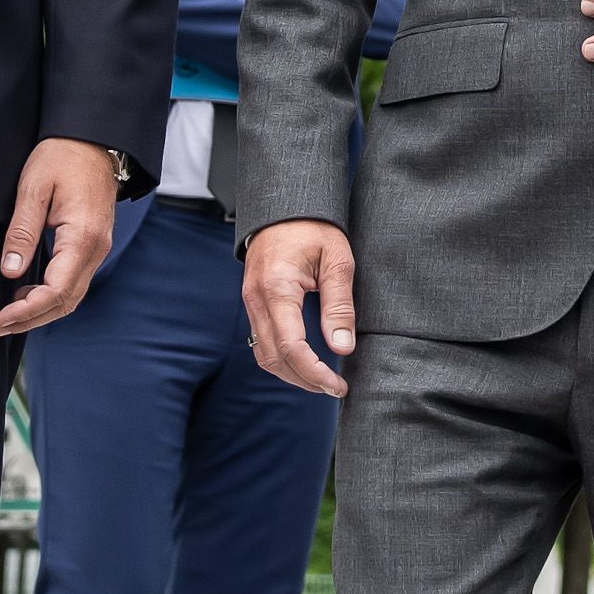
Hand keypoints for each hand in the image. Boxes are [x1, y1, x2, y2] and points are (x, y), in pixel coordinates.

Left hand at [0, 139, 120, 338]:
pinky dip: (50, 295)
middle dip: (31, 320)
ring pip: (71, 296)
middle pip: (66, 302)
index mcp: (82, 238)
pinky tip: (26, 292)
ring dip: (41, 311)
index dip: (27, 312)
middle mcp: (96, 249)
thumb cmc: (62, 157)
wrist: (92, 139)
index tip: (0, 319)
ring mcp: (97, 248)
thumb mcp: (33, 189)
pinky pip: (74, 281)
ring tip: (8, 316)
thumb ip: (22, 232)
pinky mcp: (92, 245)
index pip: (56, 292)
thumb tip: (11, 271)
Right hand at [242, 217, 358, 396]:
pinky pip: (261, 341)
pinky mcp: (253, 302)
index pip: (292, 347)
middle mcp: (257, 299)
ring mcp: (251, 301)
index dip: (315, 373)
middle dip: (304, 380)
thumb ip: (339, 305)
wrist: (283, 205)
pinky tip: (304, 361)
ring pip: (264, 354)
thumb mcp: (337, 260)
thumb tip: (342, 348)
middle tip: (334, 388)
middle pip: (274, 358)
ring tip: (321, 380)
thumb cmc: (313, 227)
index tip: (337, 385)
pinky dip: (281, 358)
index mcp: (278, 288)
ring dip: (291, 374)